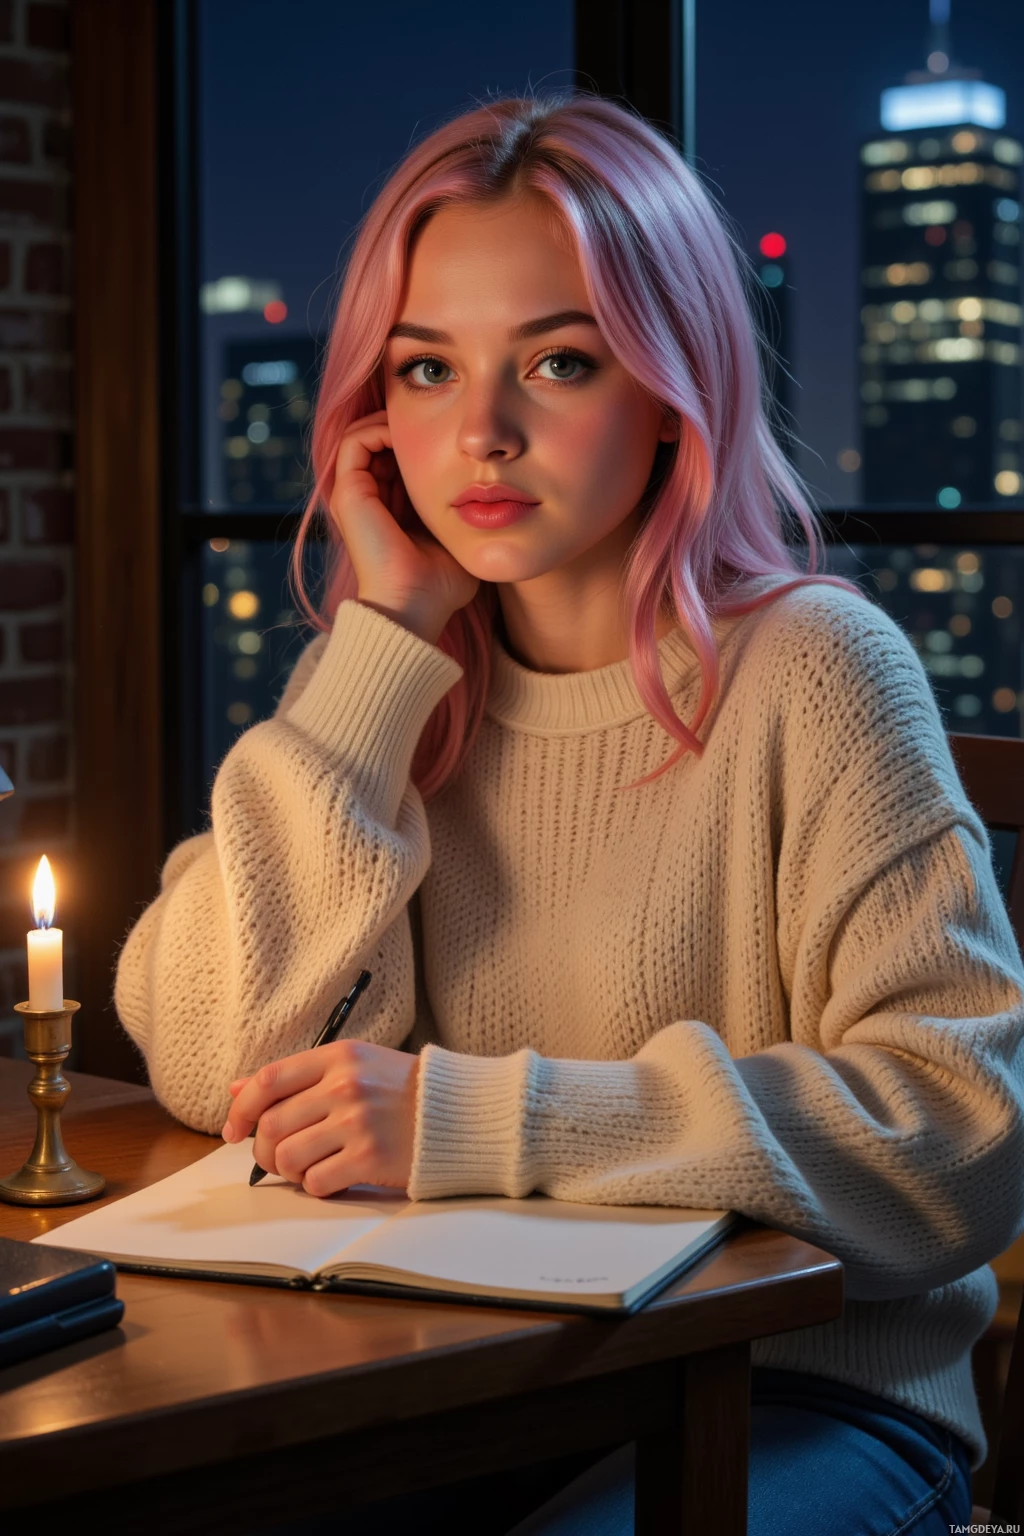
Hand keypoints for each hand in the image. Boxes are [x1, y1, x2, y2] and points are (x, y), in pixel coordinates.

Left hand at [221, 1040, 419, 1196]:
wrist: (458, 1113)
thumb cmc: (401, 1090)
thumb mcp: (352, 1065)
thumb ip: (297, 1076)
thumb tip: (238, 1088)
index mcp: (338, 1056)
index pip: (268, 1080)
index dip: (241, 1110)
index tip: (232, 1130)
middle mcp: (344, 1085)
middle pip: (271, 1125)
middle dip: (262, 1150)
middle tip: (274, 1159)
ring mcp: (357, 1122)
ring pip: (287, 1157)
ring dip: (287, 1171)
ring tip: (306, 1167)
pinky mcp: (369, 1157)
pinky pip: (316, 1181)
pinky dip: (316, 1185)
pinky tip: (332, 1176)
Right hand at [330, 409, 478, 643]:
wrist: (414, 607)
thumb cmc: (441, 587)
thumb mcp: (458, 540)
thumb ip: (466, 518)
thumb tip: (495, 501)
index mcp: (388, 511)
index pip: (398, 460)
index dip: (423, 442)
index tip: (454, 438)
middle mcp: (366, 501)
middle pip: (381, 443)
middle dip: (408, 427)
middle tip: (440, 422)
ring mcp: (353, 496)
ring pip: (364, 435)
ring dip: (393, 422)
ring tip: (424, 424)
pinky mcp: (348, 493)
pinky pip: (354, 440)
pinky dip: (379, 428)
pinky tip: (410, 434)